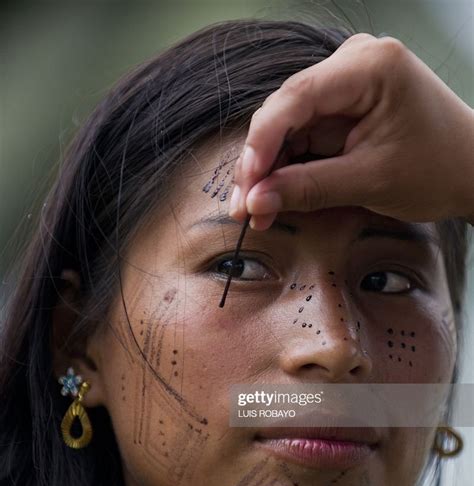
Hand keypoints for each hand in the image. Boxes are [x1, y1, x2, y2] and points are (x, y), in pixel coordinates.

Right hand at [228, 33, 473, 228]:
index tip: (245, 184)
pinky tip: (273, 198)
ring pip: (287, 128)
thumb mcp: (371, 181)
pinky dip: (286, 170)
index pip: (297, 97)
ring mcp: (345, 86)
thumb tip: (255, 202)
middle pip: (285, 113)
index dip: (262, 142)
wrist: (470, 173)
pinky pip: (301, 137)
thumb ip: (309, 189)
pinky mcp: (340, 109)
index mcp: (371, 67)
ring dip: (269, 172)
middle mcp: (353, 65)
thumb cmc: (437, 170)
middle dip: (261, 164)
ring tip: (256, 212)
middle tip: (243, 208)